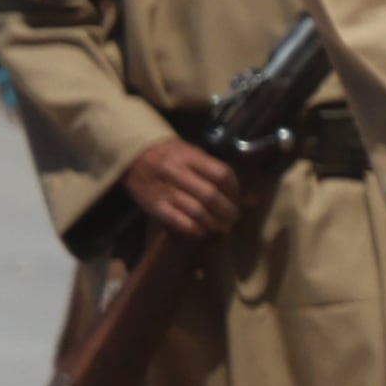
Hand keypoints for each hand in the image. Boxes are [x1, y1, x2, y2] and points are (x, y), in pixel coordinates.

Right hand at [120, 140, 240, 241]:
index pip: (222, 174)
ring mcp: (164, 190)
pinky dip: (195, 229)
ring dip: (214, 223)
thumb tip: (251, 198)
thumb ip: (218, 173)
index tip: (238, 199)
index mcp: (190, 156)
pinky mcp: (154, 206)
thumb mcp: (195, 155)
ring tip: (222, 227)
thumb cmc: (171, 155)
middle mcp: (177, 172)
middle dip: (227, 211)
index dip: (235, 190)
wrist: (134, 156)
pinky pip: (179, 222)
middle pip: (211, 196)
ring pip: (197, 212)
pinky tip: (203, 230)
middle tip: (234, 218)